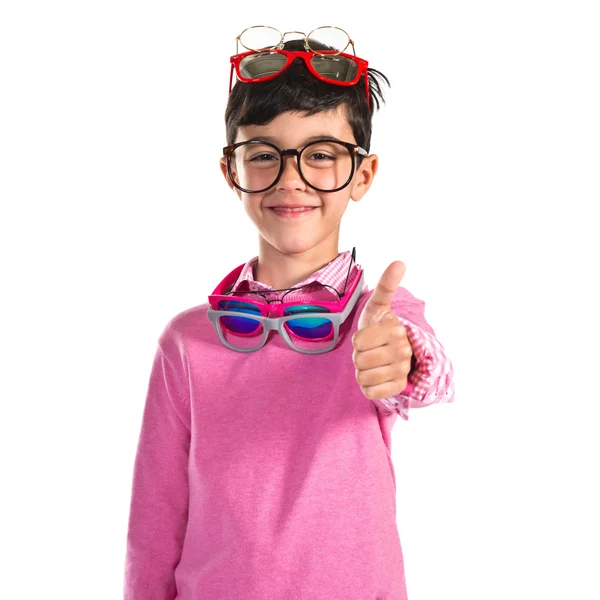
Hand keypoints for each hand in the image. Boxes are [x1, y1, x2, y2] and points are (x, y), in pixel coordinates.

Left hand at [352, 261, 413, 401]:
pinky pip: (369, 392)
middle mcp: (404, 351)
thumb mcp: (378, 307)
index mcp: (397, 330)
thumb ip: (387, 285)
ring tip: (372, 362)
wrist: (390, 352)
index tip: (369, 336)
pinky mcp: (397, 389)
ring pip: (363, 376)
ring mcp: (402, 371)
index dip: (357, 341)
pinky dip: (367, 387)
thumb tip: (400, 261)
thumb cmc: (379, 328)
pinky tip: (375, 377)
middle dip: (358, 356)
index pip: (358, 342)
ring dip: (361, 371)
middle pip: (359, 360)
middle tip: (370, 351)